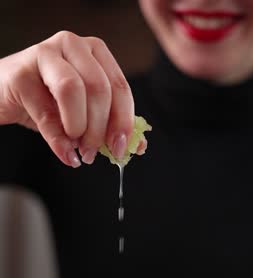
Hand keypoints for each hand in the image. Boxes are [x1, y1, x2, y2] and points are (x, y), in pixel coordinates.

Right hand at [0, 31, 134, 166]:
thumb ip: (110, 125)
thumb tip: (138, 147)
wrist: (6, 95)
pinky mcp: (21, 74)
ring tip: (78, 149)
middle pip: (99, 88)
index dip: (124, 122)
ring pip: (72, 89)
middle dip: (100, 128)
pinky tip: (66, 154)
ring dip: (80, 128)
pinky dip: (58, 141)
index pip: (119, 87)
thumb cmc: (48, 100)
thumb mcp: (83, 112)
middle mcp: (72, 46)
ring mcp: (45, 55)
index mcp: (94, 52)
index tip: (120, 148)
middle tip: (94, 153)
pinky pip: (45, 112)